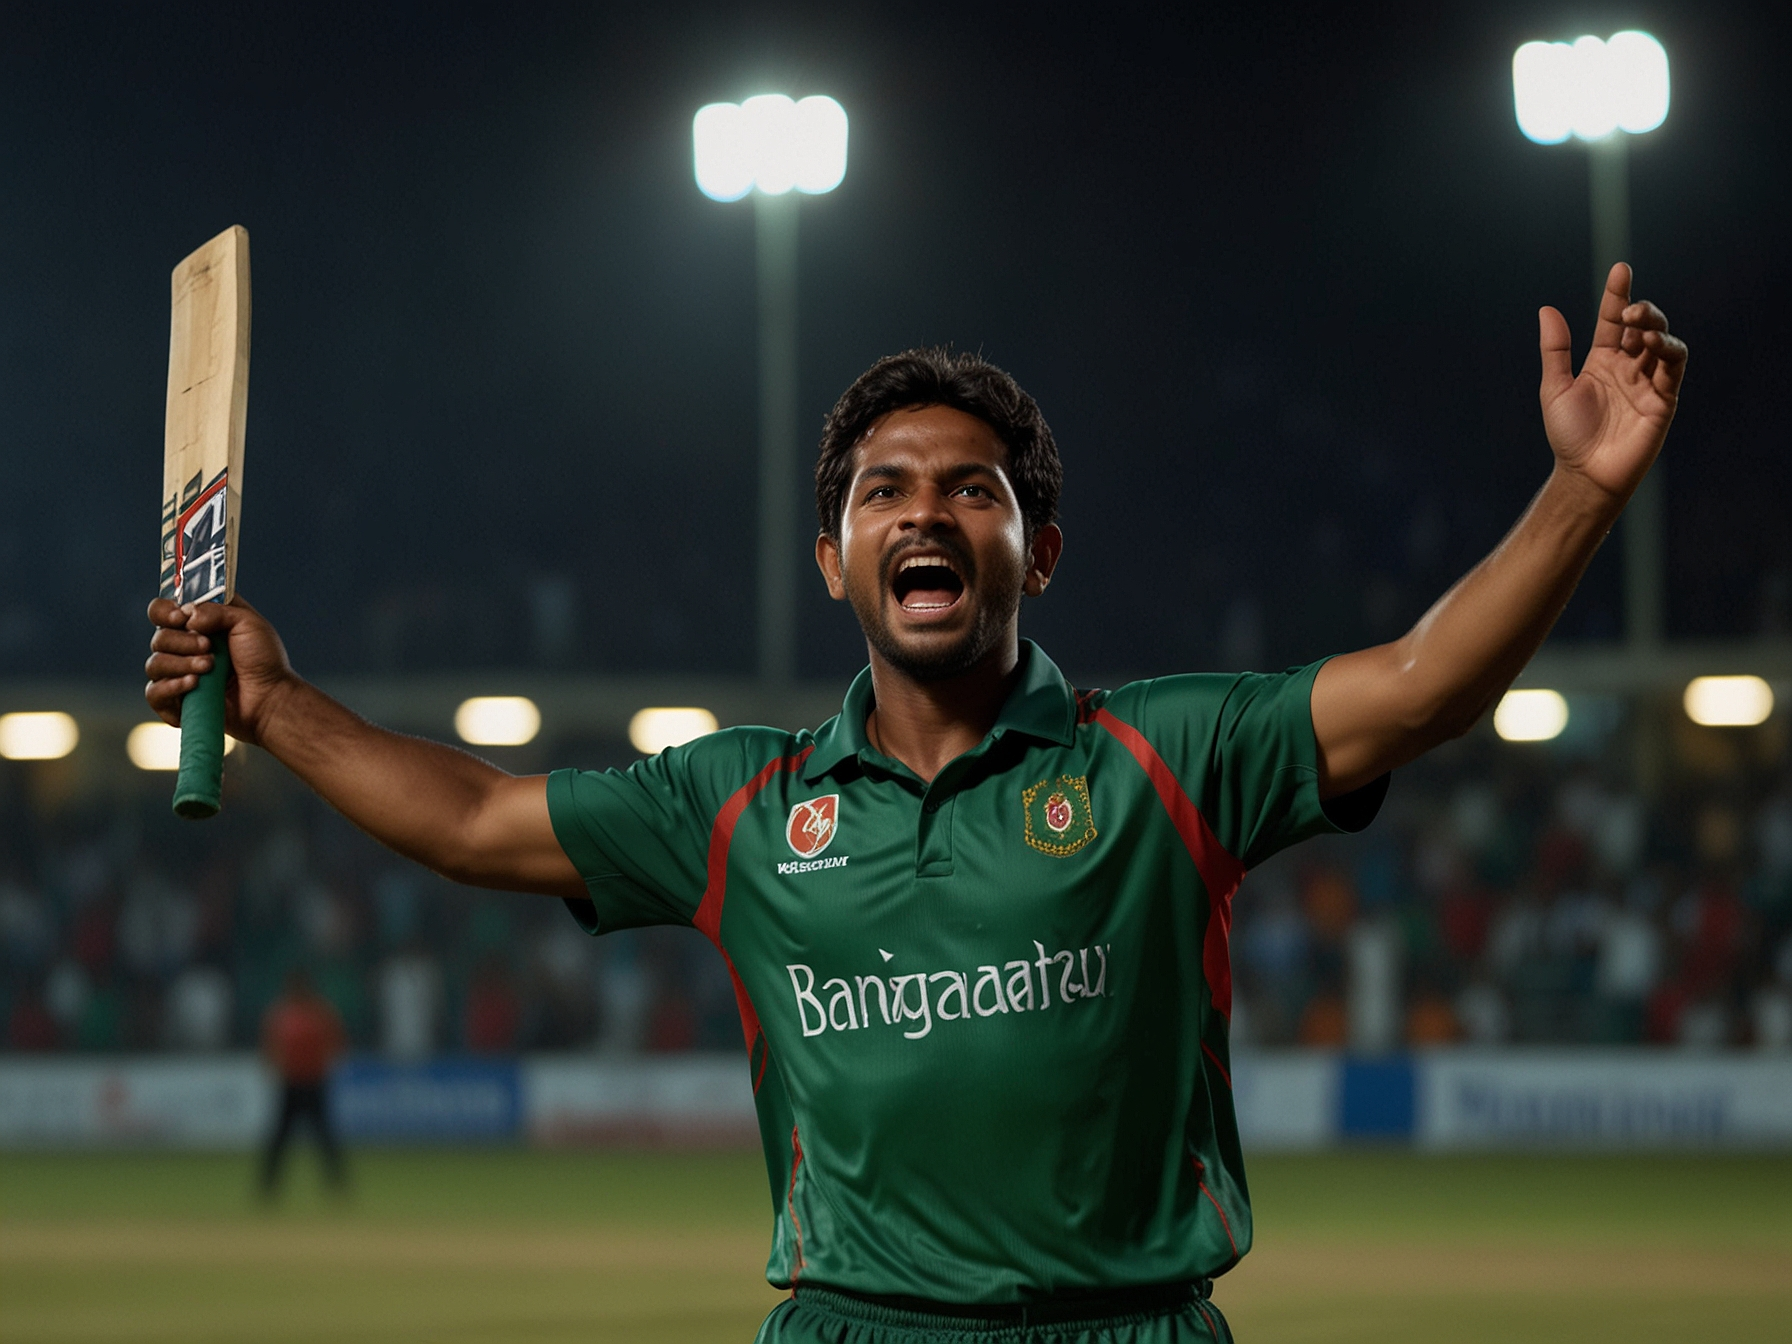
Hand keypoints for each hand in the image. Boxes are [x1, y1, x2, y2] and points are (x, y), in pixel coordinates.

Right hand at [144, 595, 295, 746]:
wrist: (270, 699)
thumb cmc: (264, 660)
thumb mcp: (249, 623)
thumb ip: (217, 610)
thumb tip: (188, 616)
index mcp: (197, 625)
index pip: (161, 611)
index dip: (165, 612)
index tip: (183, 619)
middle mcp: (183, 647)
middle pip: (158, 638)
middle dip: (182, 642)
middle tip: (209, 649)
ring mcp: (178, 674)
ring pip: (154, 665)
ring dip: (181, 664)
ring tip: (209, 668)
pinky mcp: (176, 700)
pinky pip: (154, 693)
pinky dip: (171, 687)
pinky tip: (193, 685)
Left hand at [1538, 262, 1687, 503]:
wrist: (1585, 474)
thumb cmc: (1568, 435)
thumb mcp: (1554, 388)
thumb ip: (1554, 350)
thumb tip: (1547, 309)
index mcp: (1602, 361)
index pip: (1612, 320)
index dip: (1617, 295)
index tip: (1621, 268)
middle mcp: (1627, 367)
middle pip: (1642, 327)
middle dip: (1641, 311)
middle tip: (1629, 310)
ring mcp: (1648, 382)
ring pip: (1663, 343)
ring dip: (1655, 328)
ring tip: (1639, 327)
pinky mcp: (1664, 399)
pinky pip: (1674, 368)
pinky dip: (1669, 351)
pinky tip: (1654, 344)